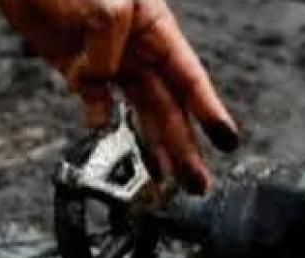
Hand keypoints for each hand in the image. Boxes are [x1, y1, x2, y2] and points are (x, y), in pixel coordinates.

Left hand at [0, 0, 239, 192]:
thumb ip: (109, 41)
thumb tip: (102, 82)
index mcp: (156, 27)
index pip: (189, 77)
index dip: (209, 110)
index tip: (226, 140)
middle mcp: (138, 48)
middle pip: (168, 105)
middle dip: (184, 145)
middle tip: (196, 182)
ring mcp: (108, 60)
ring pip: (138, 112)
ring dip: (151, 146)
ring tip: (162, 181)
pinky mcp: (78, 68)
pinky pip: (96, 102)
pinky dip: (101, 122)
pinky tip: (109, 139)